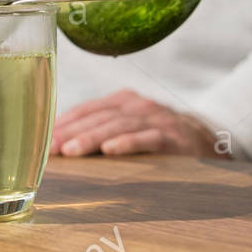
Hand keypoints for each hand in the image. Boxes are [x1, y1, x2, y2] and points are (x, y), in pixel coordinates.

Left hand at [51, 89, 228, 157]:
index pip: (88, 109)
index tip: (43, 139)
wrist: (209, 142)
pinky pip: (148, 139)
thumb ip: (100, 132)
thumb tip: (57, 147)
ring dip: (92, 138)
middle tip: (51, 148)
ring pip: (119, 126)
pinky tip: (110, 150)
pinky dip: (128, 143)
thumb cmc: (157, 138)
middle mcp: (139, 105)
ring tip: (71, 150)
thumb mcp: (129, 128)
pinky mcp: (174, 137)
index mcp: (123, 101)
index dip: (65, 123)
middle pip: (100, 116)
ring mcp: (157, 120)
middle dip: (72, 132)